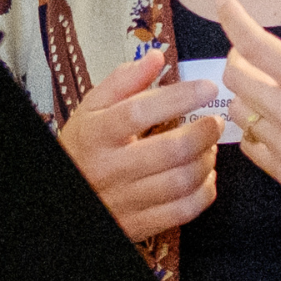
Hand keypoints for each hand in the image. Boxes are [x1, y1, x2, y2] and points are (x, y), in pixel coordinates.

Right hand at [60, 45, 220, 242]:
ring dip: (206, 161)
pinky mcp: (138, 223)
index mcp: (96, 134)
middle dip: (203, 133)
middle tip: (214, 121)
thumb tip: (155, 56)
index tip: (206, 87)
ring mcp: (124, 200)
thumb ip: (123, 81)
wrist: (66, 195)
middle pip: (169, 151)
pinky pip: (183, 211)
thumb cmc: (85, 148)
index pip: (138, 112)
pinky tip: (205, 175)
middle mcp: (109, 169)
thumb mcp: (93, 108)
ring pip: (180, 182)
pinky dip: (204, 192)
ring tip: (209, 146)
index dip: (178, 98)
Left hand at [219, 0, 280, 235]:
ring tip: (268, 86)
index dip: (233, 19)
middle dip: (238, 55)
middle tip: (255, 50)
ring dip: (244, 92)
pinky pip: (248, 145)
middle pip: (234, 77)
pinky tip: (274, 121)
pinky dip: (252, 127)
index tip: (223, 2)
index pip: (255, 45)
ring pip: (236, 111)